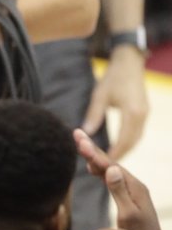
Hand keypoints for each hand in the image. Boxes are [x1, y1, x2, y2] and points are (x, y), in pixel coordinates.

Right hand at [74, 128, 169, 229]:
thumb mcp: (128, 214)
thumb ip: (119, 191)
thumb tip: (111, 169)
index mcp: (133, 186)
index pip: (110, 165)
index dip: (93, 153)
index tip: (79, 140)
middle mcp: (133, 184)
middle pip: (109, 163)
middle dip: (92, 148)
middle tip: (76, 133)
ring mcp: (131, 190)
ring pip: (109, 169)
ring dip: (95, 156)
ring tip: (81, 144)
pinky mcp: (127, 196)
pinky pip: (110, 178)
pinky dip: (99, 169)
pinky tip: (92, 166)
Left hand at [82, 45, 148, 160]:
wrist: (129, 62)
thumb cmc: (113, 77)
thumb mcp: (100, 95)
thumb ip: (93, 115)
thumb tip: (84, 132)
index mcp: (132, 111)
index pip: (124, 139)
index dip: (115, 153)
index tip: (104, 163)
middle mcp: (141, 114)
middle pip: (132, 142)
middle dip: (120, 155)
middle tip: (106, 167)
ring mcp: (145, 113)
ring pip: (136, 138)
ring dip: (125, 150)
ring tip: (111, 161)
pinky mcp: (144, 112)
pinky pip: (137, 132)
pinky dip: (128, 142)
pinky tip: (118, 148)